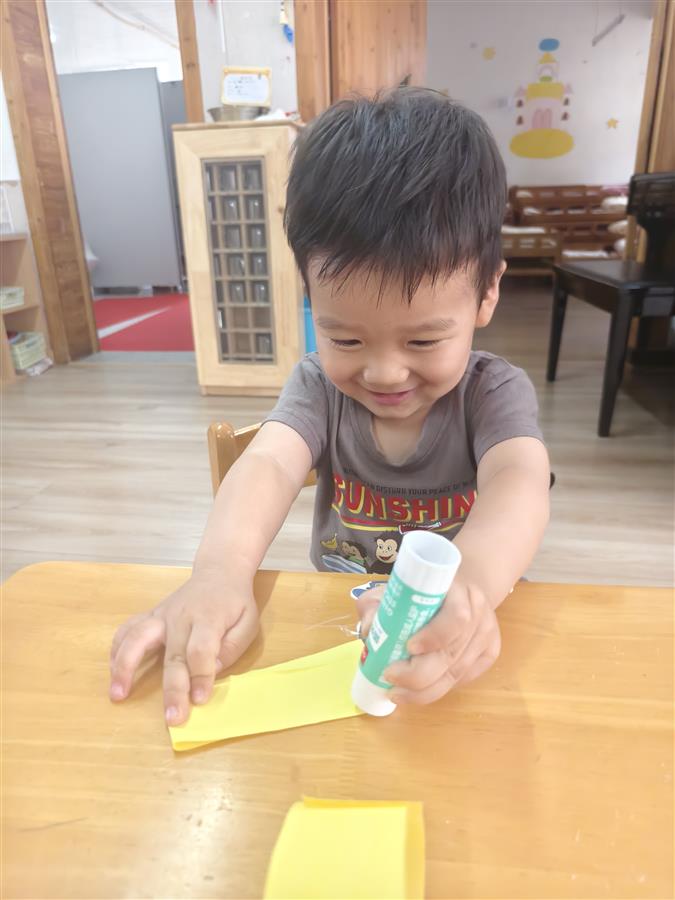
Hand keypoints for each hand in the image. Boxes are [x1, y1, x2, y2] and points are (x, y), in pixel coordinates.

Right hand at [109, 571, 258, 724]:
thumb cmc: (235, 603)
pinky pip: (127, 630)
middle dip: (172, 688)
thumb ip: (233, 647)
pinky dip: (116, 651)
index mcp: (209, 618)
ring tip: (118, 694)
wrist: (218, 573)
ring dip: (125, 667)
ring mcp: (161, 615)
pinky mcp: (150, 616)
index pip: (201, 650)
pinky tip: (113, 672)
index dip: (201, 676)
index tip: (199, 700)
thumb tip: (212, 671)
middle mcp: (180, 617)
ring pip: (137, 638)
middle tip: (172, 717)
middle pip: (173, 655)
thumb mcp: (248, 622)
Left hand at [356, 579, 500, 704]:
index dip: (434, 637)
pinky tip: (418, 691)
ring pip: (458, 673)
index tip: (408, 647)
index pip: (456, 618)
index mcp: (458, 591)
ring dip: (424, 690)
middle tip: (391, 678)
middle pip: (453, 654)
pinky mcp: (490, 654)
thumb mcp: (396, 589)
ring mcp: (487, 635)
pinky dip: (439, 688)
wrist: (460, 590)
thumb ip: (376, 604)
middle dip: (419, 674)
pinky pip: (464, 679)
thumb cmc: (423, 591)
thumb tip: (370, 631)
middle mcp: (479, 614)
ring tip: (396, 692)